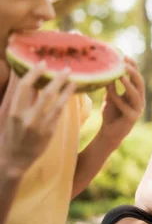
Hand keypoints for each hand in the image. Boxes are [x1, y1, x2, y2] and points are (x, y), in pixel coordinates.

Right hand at [0, 63, 75, 177]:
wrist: (12, 160)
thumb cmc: (10, 134)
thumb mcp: (7, 115)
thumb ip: (17, 98)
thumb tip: (23, 76)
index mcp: (12, 111)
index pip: (23, 87)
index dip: (33, 73)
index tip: (42, 63)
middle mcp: (24, 117)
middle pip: (41, 92)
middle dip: (54, 77)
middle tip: (64, 67)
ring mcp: (37, 125)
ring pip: (53, 101)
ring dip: (63, 86)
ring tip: (71, 76)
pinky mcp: (48, 131)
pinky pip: (59, 111)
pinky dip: (66, 98)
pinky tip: (72, 90)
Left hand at [98, 57, 144, 148]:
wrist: (109, 133)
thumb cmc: (111, 113)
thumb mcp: (110, 96)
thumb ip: (111, 85)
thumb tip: (107, 70)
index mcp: (136, 93)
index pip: (137, 76)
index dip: (133, 66)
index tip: (124, 56)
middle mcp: (140, 99)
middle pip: (140, 82)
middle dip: (133, 72)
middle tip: (124, 63)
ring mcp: (138, 108)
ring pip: (136, 93)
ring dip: (128, 83)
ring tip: (120, 74)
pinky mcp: (132, 117)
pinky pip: (126, 105)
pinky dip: (118, 98)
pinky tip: (109, 92)